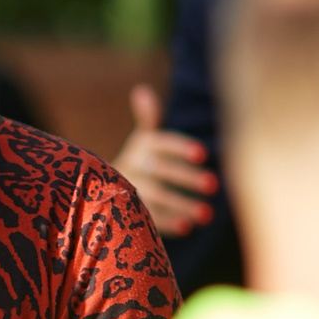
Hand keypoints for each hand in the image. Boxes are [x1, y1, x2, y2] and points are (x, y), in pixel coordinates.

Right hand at [115, 84, 217, 236]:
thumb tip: (141, 90)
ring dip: (182, 205)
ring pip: (156, 196)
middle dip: (187, 178)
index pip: (162, 144)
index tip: (203, 154)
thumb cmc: (139, 161)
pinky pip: (149, 217)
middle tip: (214, 184)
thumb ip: (148, 119)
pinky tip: (187, 228)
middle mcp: (133, 166)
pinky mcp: (129, 212)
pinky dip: (167, 223)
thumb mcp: (143, 140)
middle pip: (161, 171)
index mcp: (141, 146)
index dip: (180, 148)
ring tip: (208, 214)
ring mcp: (129, 190)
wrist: (104, 190)